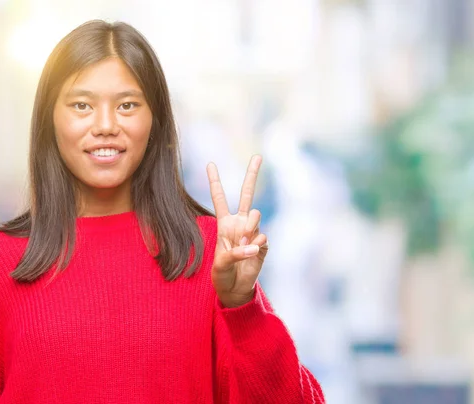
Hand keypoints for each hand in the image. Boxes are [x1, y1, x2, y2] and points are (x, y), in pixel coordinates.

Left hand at [206, 155, 268, 307]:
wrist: (235, 289)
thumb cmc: (222, 275)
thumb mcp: (220, 263)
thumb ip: (234, 252)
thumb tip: (254, 244)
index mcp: (224, 223)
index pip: (219, 198)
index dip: (215, 181)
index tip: (210, 163)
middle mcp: (240, 223)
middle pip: (247, 193)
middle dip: (252, 174)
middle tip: (258, 156)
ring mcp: (253, 232)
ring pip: (255, 215)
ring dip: (249, 227)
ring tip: (243, 243)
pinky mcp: (263, 244)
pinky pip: (262, 237)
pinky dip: (255, 246)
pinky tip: (251, 254)